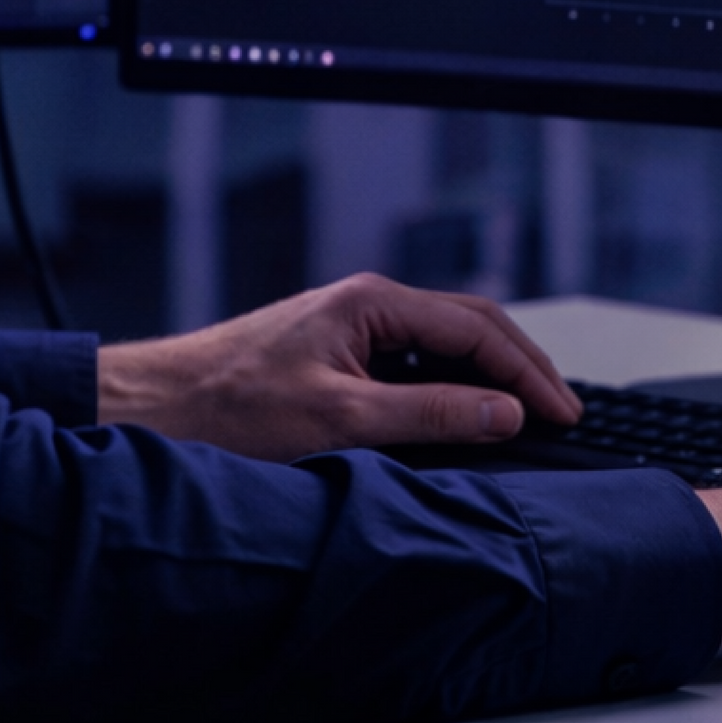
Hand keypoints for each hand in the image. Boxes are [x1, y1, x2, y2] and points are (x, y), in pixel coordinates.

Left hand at [95, 272, 579, 461]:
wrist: (157, 409)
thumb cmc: (231, 409)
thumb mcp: (343, 420)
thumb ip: (431, 414)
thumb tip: (504, 412)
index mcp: (373, 302)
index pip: (479, 327)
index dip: (528, 372)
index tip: (563, 414)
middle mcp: (366, 305)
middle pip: (469, 325)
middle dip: (521, 366)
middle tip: (564, 411)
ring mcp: (350, 329)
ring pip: (442, 342)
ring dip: (489, 374)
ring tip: (528, 413)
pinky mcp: (335, 357)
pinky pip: (412, 362)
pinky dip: (451, 385)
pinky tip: (463, 416)